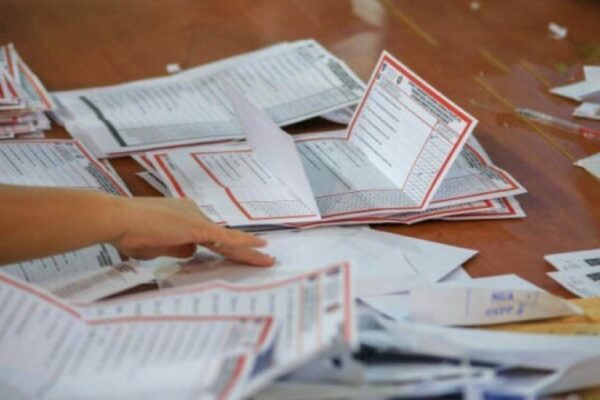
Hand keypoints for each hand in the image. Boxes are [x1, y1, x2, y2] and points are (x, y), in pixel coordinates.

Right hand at [110, 197, 273, 265]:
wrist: (118, 220)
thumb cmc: (128, 232)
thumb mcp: (156, 245)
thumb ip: (176, 248)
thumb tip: (191, 253)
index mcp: (182, 215)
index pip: (206, 236)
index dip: (221, 248)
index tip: (233, 256)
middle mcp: (192, 212)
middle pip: (222, 237)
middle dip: (242, 250)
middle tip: (262, 257)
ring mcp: (196, 219)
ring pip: (227, 239)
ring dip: (248, 252)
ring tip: (267, 260)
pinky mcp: (197, 227)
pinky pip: (226, 238)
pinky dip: (244, 244)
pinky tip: (260, 247)